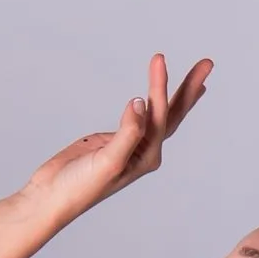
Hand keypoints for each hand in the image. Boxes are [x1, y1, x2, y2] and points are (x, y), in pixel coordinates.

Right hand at [23, 54, 211, 227]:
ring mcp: (129, 145)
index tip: (158, 60)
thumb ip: (128, 133)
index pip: (160, 116)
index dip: (160, 87)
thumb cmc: (78, 187)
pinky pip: (137, 117)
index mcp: (147, 157)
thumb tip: (141, 103)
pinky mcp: (112, 140)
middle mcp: (143, 151)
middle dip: (188, 88)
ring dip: (174, 93)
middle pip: (172, 114)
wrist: (50, 197)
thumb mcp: (108, 162)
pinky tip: (153, 98)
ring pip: (158, 114)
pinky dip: (150, 103)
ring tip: (195, 75)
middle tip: (207, 63)